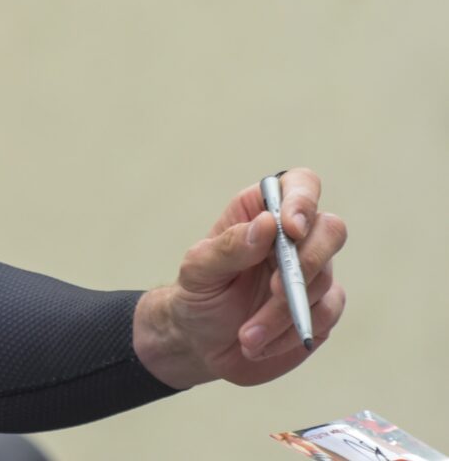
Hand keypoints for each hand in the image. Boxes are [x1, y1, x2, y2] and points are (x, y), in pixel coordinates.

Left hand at [133, 167, 346, 389]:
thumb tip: (268, 224)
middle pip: (331, 229)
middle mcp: (294, 238)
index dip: (303, 201)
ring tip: (246, 334)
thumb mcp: (199, 269)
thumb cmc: (198, 295)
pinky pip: (326, 314)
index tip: (291, 229)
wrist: (200, 344)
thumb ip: (230, 246)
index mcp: (261, 212)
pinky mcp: (322, 309)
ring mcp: (313, 273)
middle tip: (274, 291)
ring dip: (284, 311)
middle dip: (308, 262)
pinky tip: (260, 343)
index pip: (299, 184)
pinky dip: (292, 330)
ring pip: (324, 280)